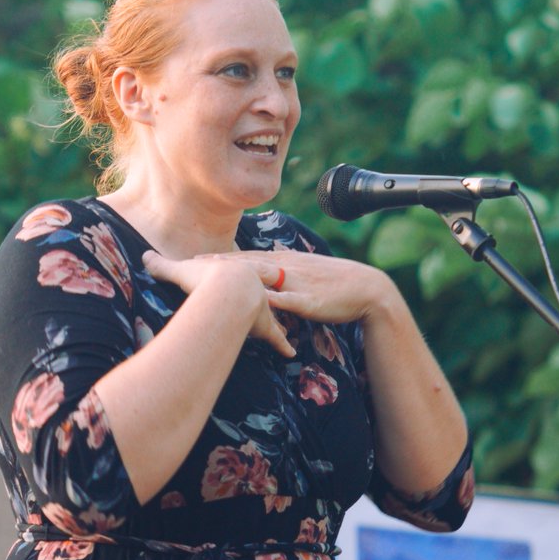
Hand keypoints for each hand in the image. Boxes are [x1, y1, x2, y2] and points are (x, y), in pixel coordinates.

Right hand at [142, 250, 295, 357]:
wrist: (226, 288)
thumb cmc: (203, 278)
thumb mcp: (178, 270)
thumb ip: (162, 266)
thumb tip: (144, 257)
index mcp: (234, 274)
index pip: (240, 274)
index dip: (242, 275)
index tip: (247, 276)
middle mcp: (252, 289)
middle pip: (262, 292)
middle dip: (268, 296)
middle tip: (274, 299)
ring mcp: (261, 308)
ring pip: (273, 315)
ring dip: (278, 322)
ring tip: (286, 329)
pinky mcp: (265, 327)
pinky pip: (277, 338)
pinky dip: (283, 346)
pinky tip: (291, 355)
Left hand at [213, 249, 397, 325]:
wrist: (368, 289)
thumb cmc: (337, 285)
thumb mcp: (307, 274)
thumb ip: (286, 271)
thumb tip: (267, 268)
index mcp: (287, 262)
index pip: (249, 258)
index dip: (224, 258)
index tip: (198, 258)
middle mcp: (289, 268)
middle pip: (248, 263)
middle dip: (220, 263)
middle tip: (191, 262)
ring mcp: (298, 283)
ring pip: (262, 277)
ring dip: (236, 276)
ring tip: (213, 277)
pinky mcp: (309, 301)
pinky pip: (286, 300)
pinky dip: (268, 300)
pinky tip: (251, 301)